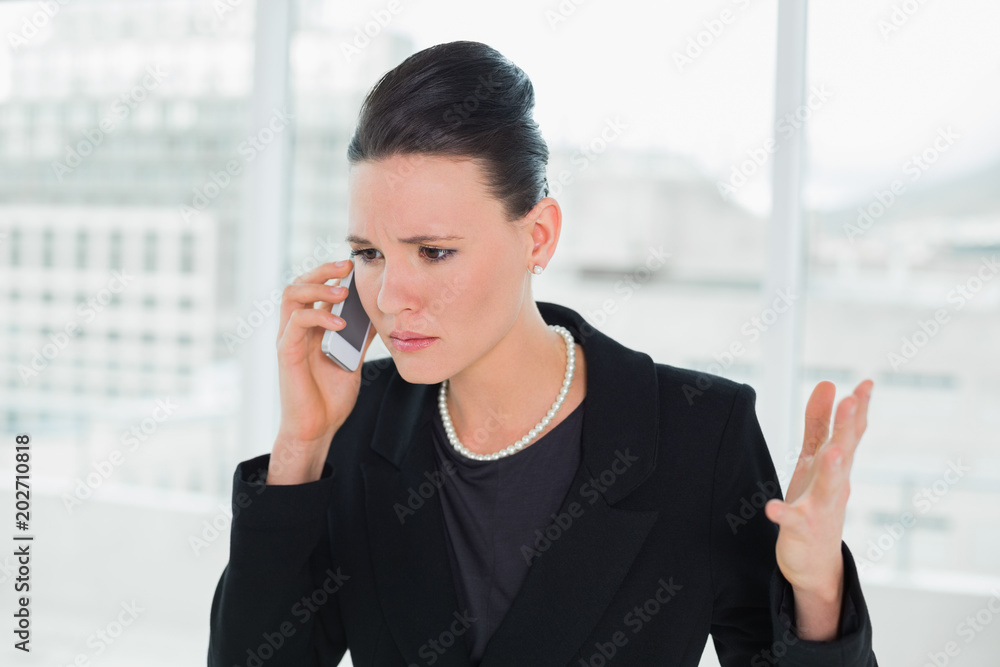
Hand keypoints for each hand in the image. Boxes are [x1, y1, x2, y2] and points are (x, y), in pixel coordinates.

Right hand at [269, 259, 378, 484]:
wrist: (318, 427)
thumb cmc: (332, 396)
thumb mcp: (354, 358)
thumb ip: (361, 336)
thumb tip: (380, 315)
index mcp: (311, 328)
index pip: (315, 288)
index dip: (331, 273)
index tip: (356, 266)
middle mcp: (296, 329)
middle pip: (298, 283)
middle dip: (322, 270)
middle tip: (347, 266)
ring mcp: (289, 339)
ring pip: (291, 295)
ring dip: (317, 287)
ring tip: (343, 291)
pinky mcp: (287, 353)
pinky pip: (297, 323)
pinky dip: (319, 317)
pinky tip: (341, 324)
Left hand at [763, 379, 873, 638]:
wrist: (816, 561)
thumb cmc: (816, 502)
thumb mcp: (814, 458)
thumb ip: (819, 422)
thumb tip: (828, 382)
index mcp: (836, 464)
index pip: (851, 433)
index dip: (859, 408)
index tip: (867, 383)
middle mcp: (835, 483)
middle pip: (844, 451)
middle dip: (848, 427)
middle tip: (852, 400)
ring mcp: (821, 506)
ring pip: (830, 485)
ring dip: (832, 467)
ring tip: (833, 450)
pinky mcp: (803, 528)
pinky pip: (793, 520)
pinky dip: (784, 514)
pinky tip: (771, 508)